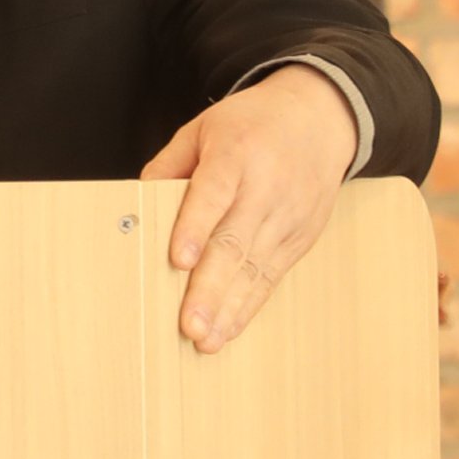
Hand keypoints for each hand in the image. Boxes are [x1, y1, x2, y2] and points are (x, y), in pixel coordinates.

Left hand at [140, 65, 358, 352]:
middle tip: (189, 324)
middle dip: (209, 288)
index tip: (179, 260)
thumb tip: (137, 206)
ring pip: (255, 268)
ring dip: (229, 309)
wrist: (320, 118)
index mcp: (236, 154)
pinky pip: (271, 277)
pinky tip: (229, 329)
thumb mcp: (204, 127)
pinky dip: (249, 307)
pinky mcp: (300, 238)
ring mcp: (287, 216)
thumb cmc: (253, 124)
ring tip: (205, 340)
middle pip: (235, 242)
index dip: (195, 226)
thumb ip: (169, 164)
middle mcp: (266, 188)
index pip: (214, 193)